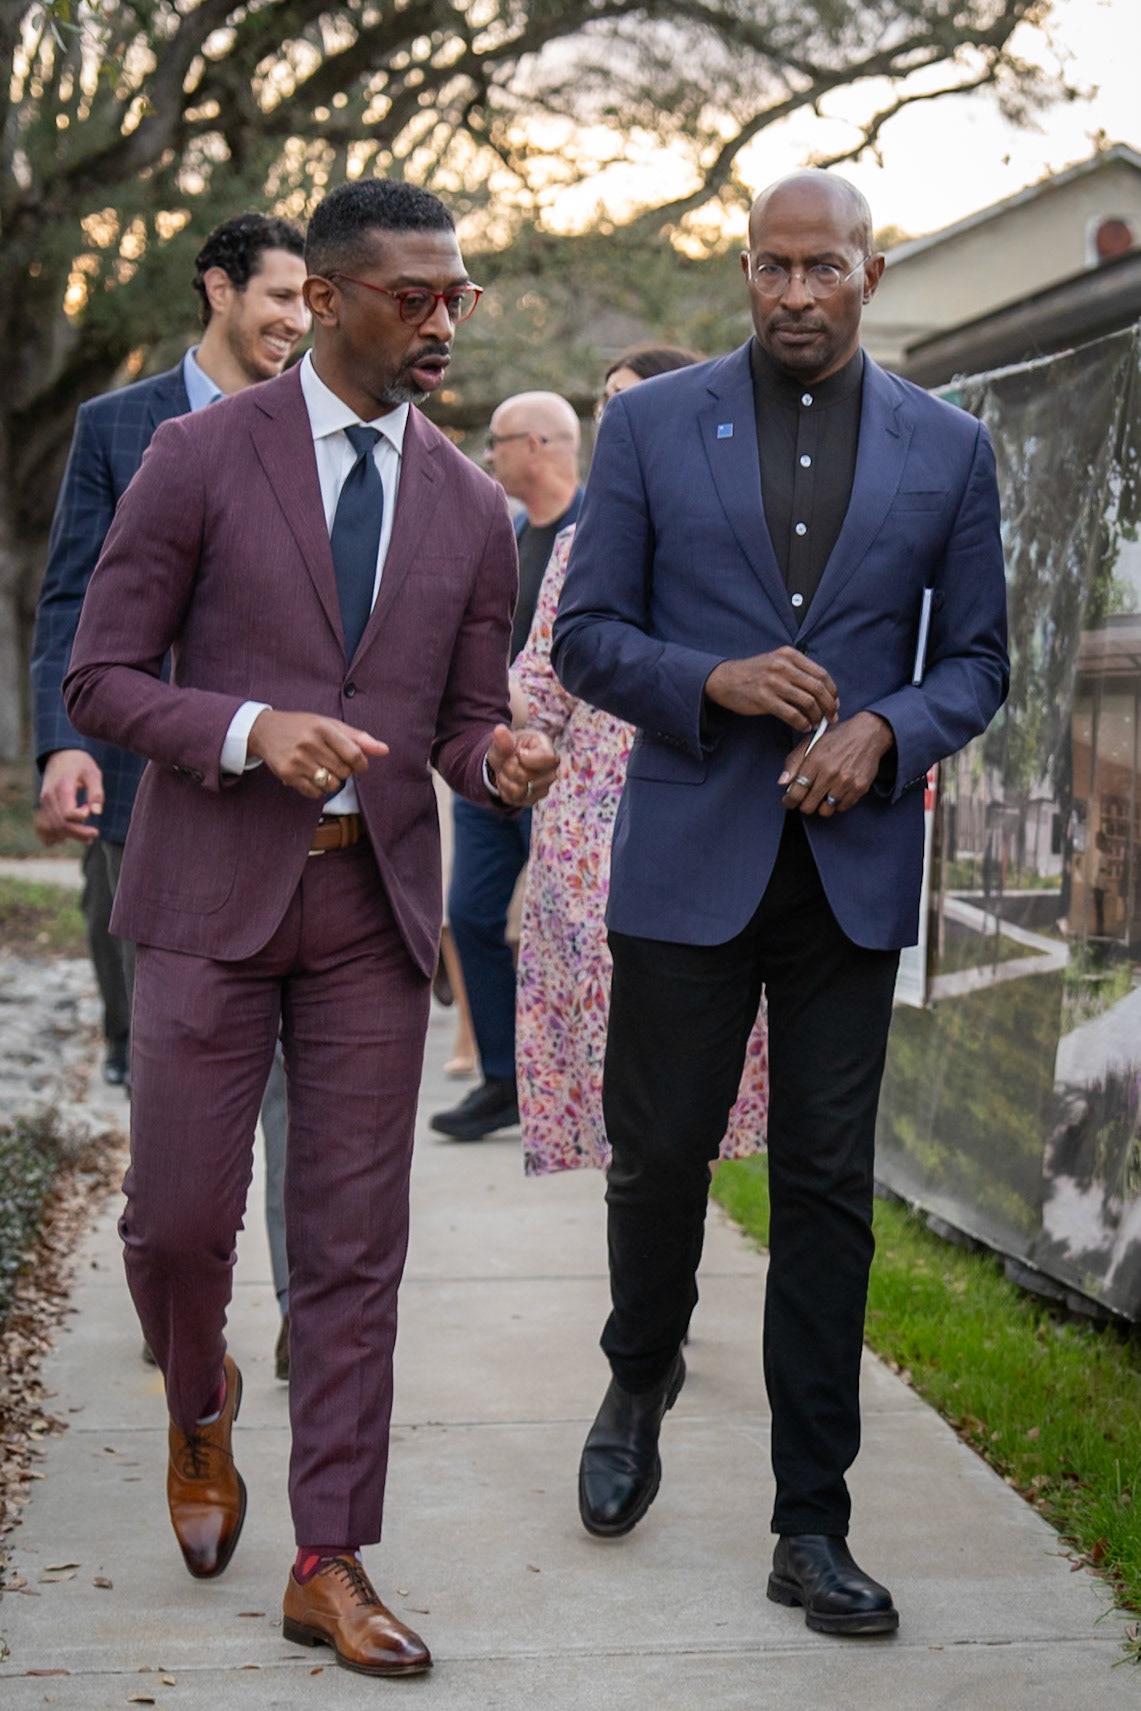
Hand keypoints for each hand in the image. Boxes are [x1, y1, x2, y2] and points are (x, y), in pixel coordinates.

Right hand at [37, 748, 103, 843]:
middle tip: (94, 833)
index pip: (67, 813)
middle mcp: (49, 797)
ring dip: (69, 836)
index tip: (90, 811)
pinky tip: (65, 839)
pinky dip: (52, 835)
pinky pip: (42, 826)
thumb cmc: (80, 763)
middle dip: (78, 833)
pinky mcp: (43, 806)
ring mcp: (44, 802)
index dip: (80, 817)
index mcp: (62, 787)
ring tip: (87, 838)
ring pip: (52, 827)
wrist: (60, 754)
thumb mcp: (93, 773)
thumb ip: (96, 792)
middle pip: (60, 823)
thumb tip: (96, 812)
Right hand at [247, 710, 388, 799]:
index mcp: (323, 727)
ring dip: (333, 782)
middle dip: (345, 771)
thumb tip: (385, 750)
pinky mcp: (288, 774)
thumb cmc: (303, 727)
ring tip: (323, 769)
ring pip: (331, 784)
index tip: (360, 765)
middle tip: (334, 762)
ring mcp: (298, 760)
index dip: (362, 764)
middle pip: (344, 771)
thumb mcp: (329, 724)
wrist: (265, 730)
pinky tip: (312, 777)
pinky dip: (319, 790)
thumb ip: (358, 737)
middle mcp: (310, 743)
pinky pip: (315, 793)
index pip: (354, 753)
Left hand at [486, 724, 558, 807]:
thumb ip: (502, 738)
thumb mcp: (504, 740)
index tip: (518, 752)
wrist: (506, 762)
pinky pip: (513, 799)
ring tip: (508, 771)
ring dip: (505, 779)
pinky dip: (505, 790)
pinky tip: (509, 781)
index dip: (527, 758)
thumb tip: (500, 730)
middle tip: (509, 761)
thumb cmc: (510, 747)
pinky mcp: (533, 800)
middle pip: (525, 776)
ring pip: (518, 790)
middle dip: (509, 768)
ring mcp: (543, 788)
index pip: (547, 759)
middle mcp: (551, 772)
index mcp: (548, 750)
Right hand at [705, 648, 838, 731]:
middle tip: (832, 717)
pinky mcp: (765, 699)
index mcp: (789, 655)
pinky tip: (803, 726)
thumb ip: (798, 671)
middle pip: (817, 688)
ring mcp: (773, 682)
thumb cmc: (754, 673)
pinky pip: (792, 715)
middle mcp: (783, 666)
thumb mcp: (776, 661)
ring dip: (816, 717)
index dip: (832, 691)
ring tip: (816, 724)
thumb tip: (823, 691)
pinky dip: (802, 723)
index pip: (821, 674)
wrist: (724, 679)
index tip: (835, 703)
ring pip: (808, 702)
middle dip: (829, 706)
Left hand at [779, 712, 894, 816]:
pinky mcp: (859, 788)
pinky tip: (838, 790)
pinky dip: (838, 803)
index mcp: (815, 762)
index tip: (789, 801)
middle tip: (807, 797)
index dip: (789, 801)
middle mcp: (830, 774)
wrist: (867, 734)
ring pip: (826, 811)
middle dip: (804, 804)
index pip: (796, 793)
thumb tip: (782, 782)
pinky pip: (842, 808)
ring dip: (822, 805)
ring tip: (823, 793)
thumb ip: (793, 762)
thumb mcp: (810, 743)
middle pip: (808, 807)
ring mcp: (846, 783)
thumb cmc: (836, 739)